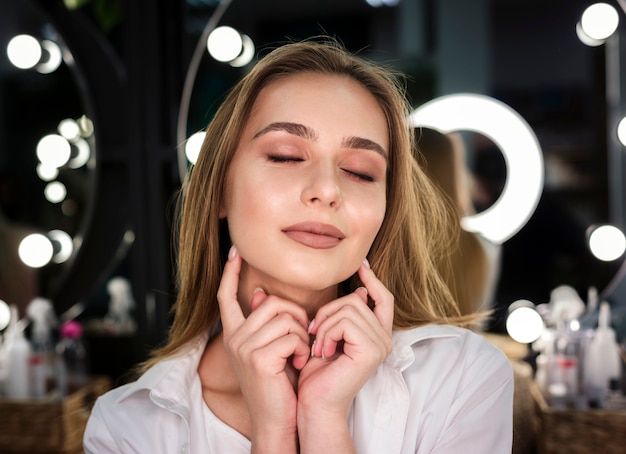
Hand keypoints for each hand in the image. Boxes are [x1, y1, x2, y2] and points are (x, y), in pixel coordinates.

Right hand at [217, 246, 309, 450]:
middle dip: (295, 315)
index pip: (225, 296)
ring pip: (284, 316)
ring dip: (302, 334)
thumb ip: (265, 322)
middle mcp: (233, 338)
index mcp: (234, 334)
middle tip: (302, 338)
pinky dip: (304, 348)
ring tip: (302, 354)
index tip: (235, 251)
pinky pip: (292, 335)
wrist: (277, 421)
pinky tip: (300, 363)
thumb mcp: (272, 349)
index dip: (229, 273)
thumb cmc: (279, 384)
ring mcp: (243, 348)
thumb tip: (258, 293)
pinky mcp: (258, 358)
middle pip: (269, 301)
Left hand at [297, 260, 393, 426]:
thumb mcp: (327, 334)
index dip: (373, 280)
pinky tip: (322, 352)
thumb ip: (341, 314)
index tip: (361, 266)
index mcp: (376, 335)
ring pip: (349, 308)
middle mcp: (384, 339)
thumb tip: (359, 290)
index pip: (383, 298)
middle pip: (357, 299)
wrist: (313, 404)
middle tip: (313, 333)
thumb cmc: (316, 372)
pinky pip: (345, 322)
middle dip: (328, 311)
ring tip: (317, 346)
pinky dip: (326, 333)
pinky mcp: (371, 350)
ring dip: (324, 324)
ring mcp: (381, 345)